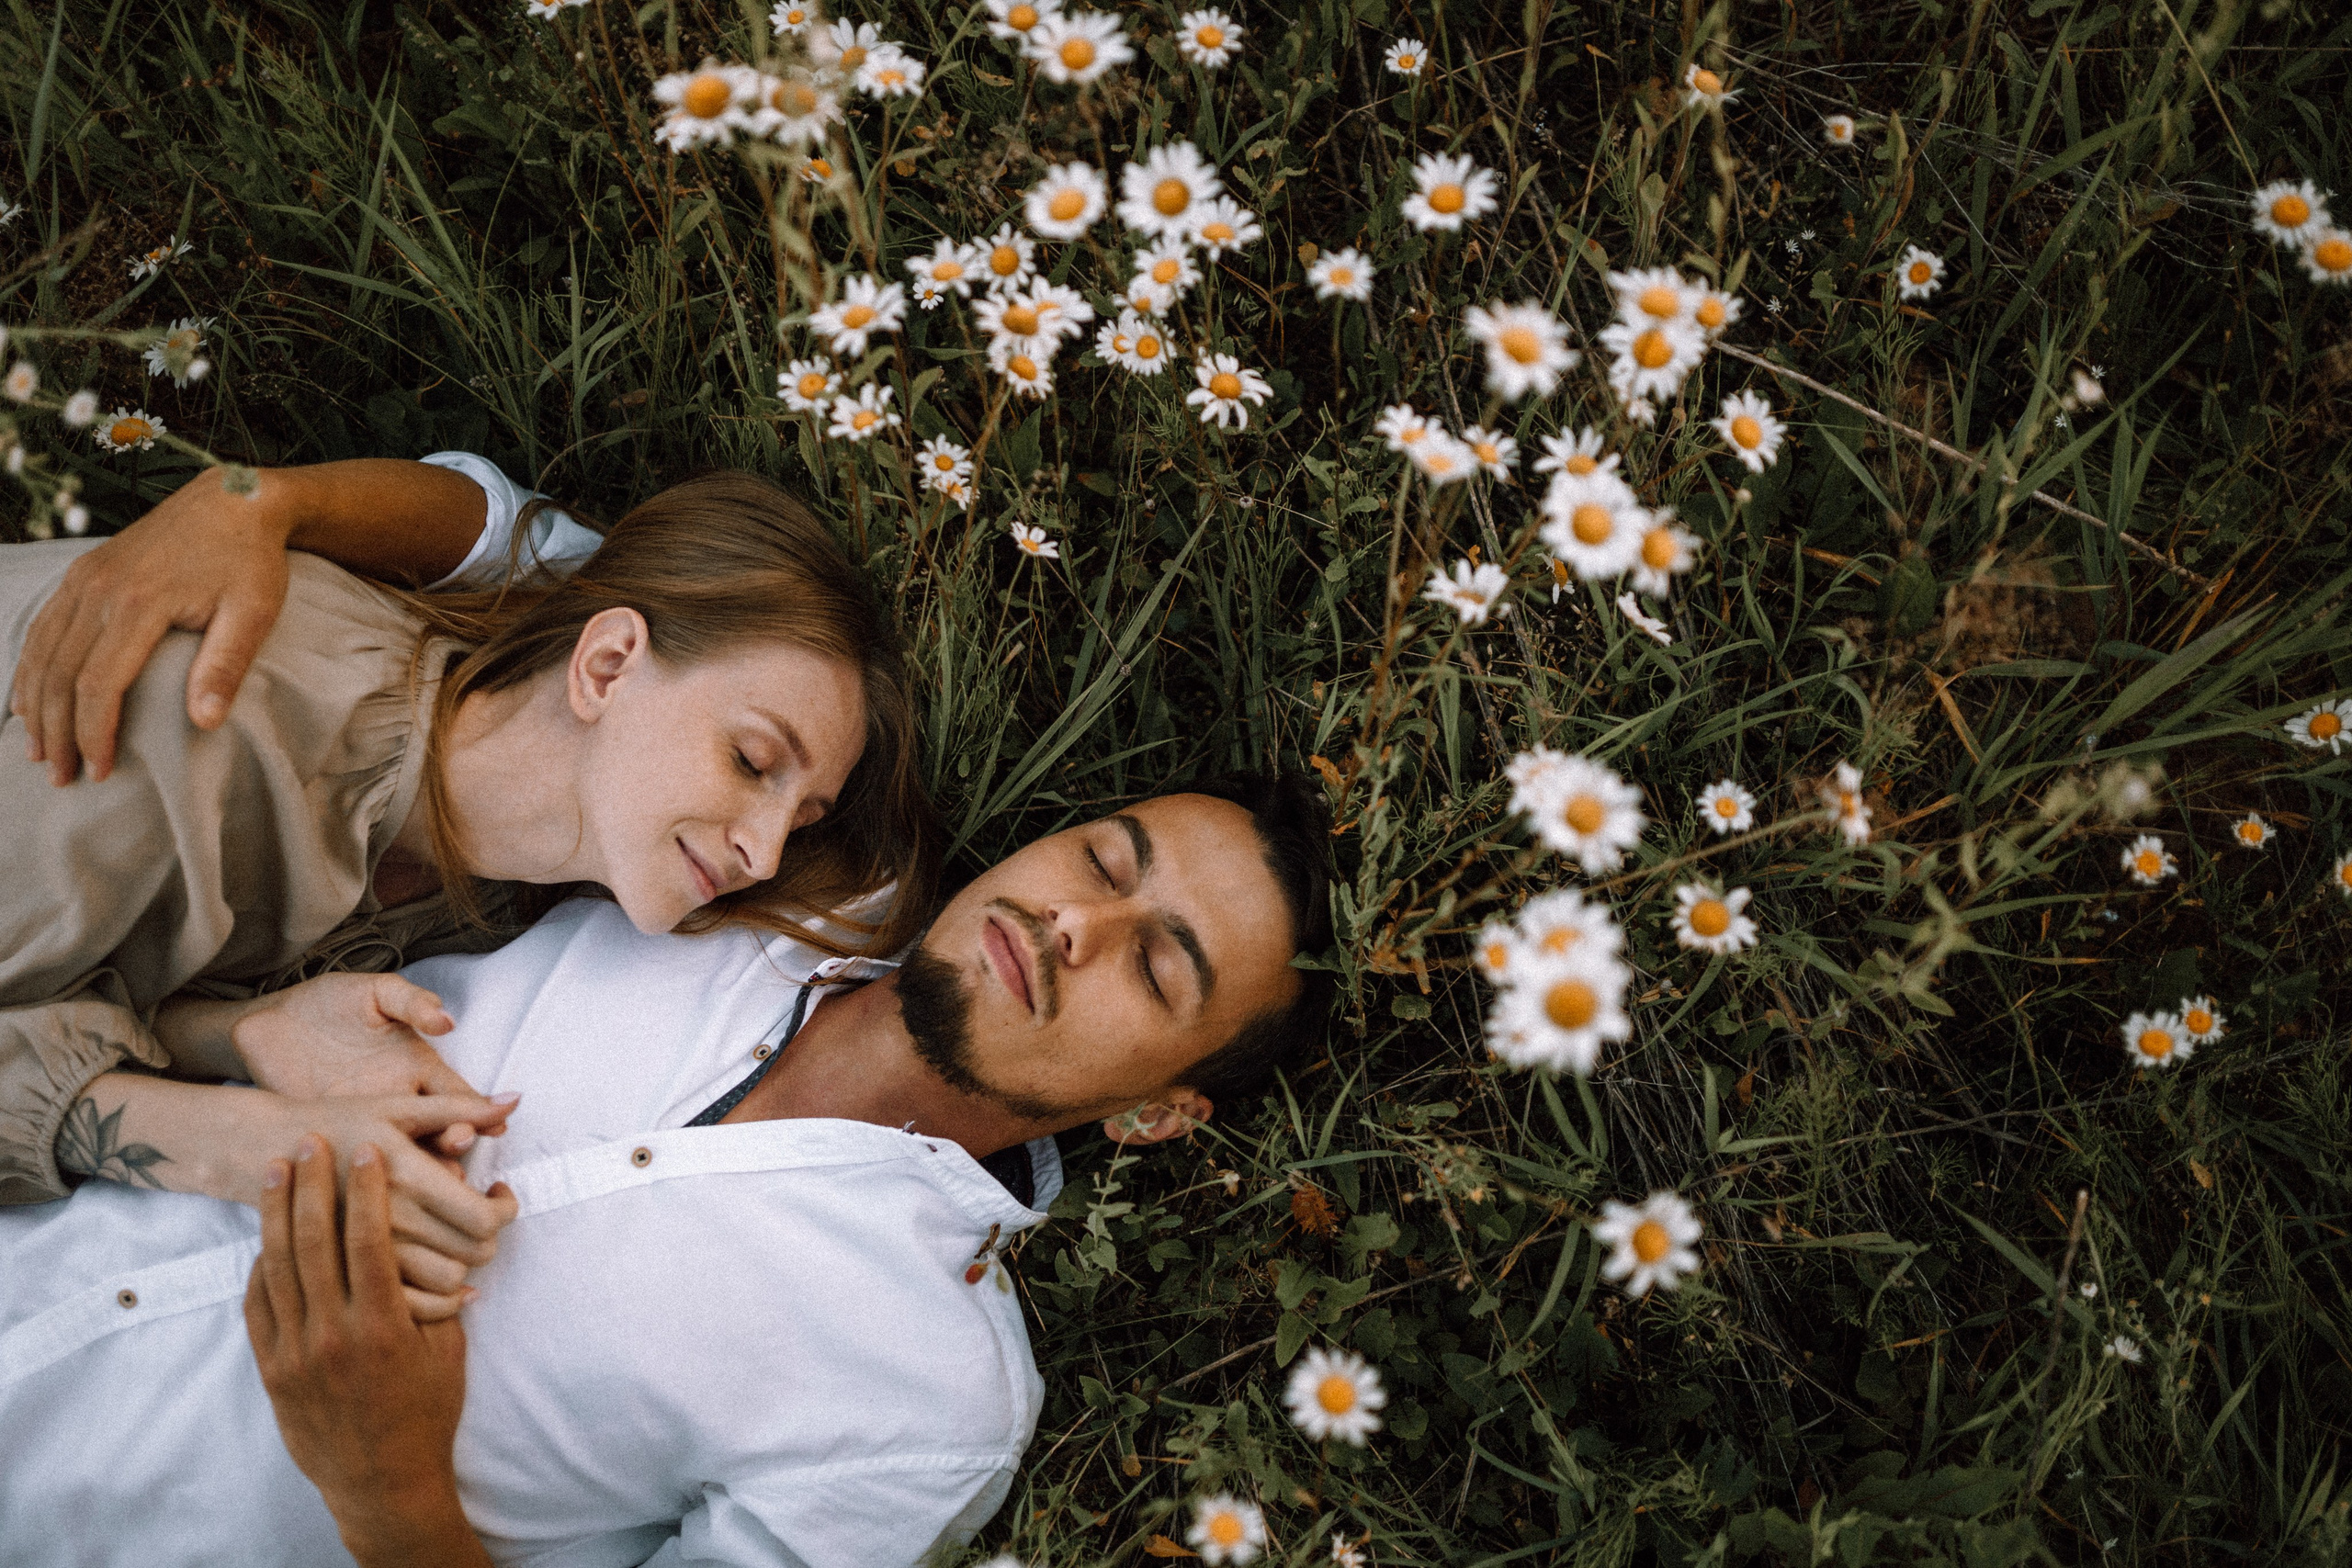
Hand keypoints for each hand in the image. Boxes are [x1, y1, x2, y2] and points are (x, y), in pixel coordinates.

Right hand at [9, 465, 293, 784]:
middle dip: (58, 731)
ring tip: (38, 751)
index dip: (94, 733)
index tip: (100, 772)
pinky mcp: (83, 571)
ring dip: (35, 705)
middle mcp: (100, 589)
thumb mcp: (254, 612)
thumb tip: (205, 723)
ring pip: (43, 651)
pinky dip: (30, 668)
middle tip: (61, 778)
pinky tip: (28, 700)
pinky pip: (43, 626)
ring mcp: (85, 577)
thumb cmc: (250, 561)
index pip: (100, 684)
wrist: (235, 500)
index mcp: (140, 603)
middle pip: (62, 674)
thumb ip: (226, 665)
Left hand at [234, 973, 506, 1157]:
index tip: (497, 1122)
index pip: (457, 1095)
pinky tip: (383, 1185)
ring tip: (431, 1174)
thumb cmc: (327, 1002)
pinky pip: (360, 1167)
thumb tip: (445, 1021)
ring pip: (406, 1157)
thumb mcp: (374, 993)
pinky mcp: (333, 1140)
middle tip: (457, 1141)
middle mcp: (399, 1102)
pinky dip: (375, 1181)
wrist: (268, 1024)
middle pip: (439, 1132)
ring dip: (423, 1167)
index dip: (480, 1110)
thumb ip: (410, 1002)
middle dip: (454, 1139)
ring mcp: (367, 1124)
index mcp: (417, 1068)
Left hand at [244, 1137, 495, 1567]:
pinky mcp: (271, 1370)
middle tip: (309, 1141)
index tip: (365, 1150)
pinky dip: (262, 1263)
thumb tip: (452, 1229)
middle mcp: (333, 1337)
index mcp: (383, 1328)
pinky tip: (267, 1234)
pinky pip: (259, 1304)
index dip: (367, 1191)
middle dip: (312, 1185)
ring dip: (277, 1212)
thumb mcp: (447, 1350)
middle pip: (315, 1243)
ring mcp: (295, 1354)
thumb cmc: (427, 1410)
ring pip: (278, 1267)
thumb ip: (442, 1291)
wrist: (381, 1480)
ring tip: (278, 1171)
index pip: (369, 1242)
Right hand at [261, 1095, 520, 1321]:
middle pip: (474, 1252)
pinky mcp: (348, 1276)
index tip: (496, 1192)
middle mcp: (389, 1220)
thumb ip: (461, 1109)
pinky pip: (412, 1305)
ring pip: (448, 1282)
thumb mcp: (399, 1108)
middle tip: (479, 1212)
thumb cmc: (340, 1122)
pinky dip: (437, 1297)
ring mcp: (366, 1254)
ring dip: (463, 1262)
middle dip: (488, 1234)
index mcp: (406, 1176)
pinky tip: (440, 1275)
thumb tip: (515, 1102)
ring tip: (454, 1238)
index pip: (482, 1216)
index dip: (504, 1208)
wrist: (265, 1152)